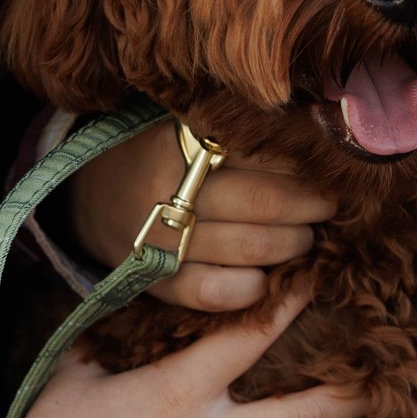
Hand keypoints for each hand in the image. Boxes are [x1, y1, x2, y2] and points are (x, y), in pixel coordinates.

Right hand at [68, 122, 334, 310]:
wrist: (86, 200)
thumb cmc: (155, 157)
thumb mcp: (180, 127)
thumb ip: (232, 129)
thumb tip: (313, 125)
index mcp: (176, 142)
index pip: (258, 151)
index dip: (302, 163)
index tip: (329, 166)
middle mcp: (165, 189)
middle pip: (264, 200)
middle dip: (311, 205)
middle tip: (330, 204)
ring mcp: (159, 240)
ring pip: (251, 247)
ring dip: (294, 245)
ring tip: (307, 237)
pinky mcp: (156, 282)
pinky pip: (216, 292)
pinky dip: (253, 289)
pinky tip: (267, 279)